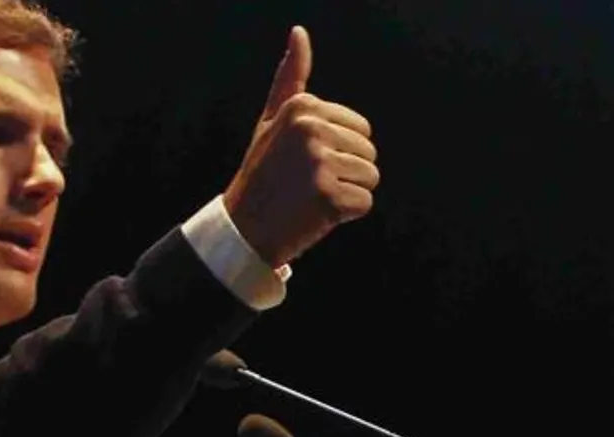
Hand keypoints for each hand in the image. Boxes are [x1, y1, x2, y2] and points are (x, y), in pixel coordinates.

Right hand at [223, 26, 379, 268]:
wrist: (243, 227)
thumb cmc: (262, 172)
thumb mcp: (272, 120)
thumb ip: (291, 78)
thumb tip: (299, 32)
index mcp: (303, 107)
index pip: (360, 128)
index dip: (340, 151)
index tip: (305, 163)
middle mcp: (312, 130)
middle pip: (369, 152)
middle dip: (347, 172)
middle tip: (309, 184)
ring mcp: (320, 164)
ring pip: (370, 177)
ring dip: (348, 193)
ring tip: (313, 198)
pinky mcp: (329, 197)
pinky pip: (364, 203)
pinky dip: (345, 215)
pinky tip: (317, 214)